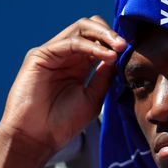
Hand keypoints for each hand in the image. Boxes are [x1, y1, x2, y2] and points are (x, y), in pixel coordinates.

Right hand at [0, 16, 125, 167]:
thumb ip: (104, 76)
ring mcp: (52, 53)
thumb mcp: (93, 98)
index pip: (99, 41)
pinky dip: (91, 46)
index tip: (132, 50)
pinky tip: (107, 56)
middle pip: (90, 28)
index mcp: (78, 65)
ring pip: (80, 29)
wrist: (36, 139)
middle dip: (111, 33)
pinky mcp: (40, 56)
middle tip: (126, 44)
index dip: (116, 42)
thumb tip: (119, 55)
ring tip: (120, 47)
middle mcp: (65, 55)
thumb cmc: (62, 124)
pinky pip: (70, 42)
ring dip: (103, 35)